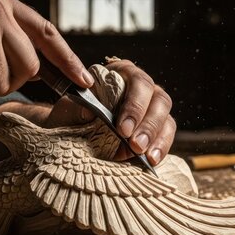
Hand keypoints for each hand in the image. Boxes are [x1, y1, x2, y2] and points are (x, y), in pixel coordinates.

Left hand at [40, 60, 174, 165]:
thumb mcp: (67, 109)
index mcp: (124, 74)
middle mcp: (144, 88)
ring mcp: (153, 108)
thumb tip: (89, 111)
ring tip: (146, 157)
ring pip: (167, 119)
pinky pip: (166, 136)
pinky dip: (160, 149)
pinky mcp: (157, 128)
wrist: (71, 130)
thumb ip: (74, 108)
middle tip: (135, 146)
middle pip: (160, 100)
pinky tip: (152, 161)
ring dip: (158, 139)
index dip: (135, 106)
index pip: (139, 83)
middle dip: (148, 125)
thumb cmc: (72, 114)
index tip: (122, 129)